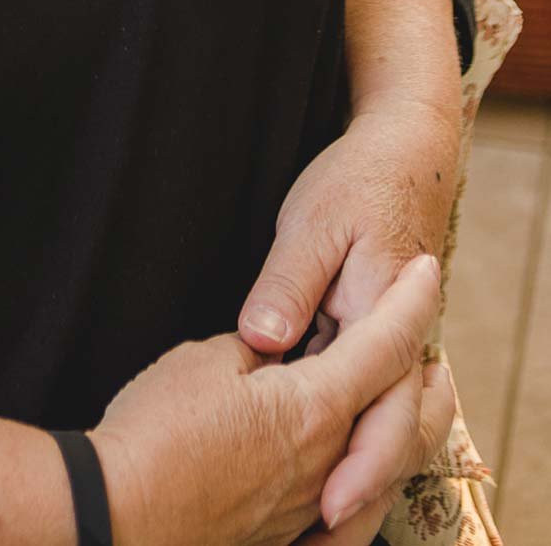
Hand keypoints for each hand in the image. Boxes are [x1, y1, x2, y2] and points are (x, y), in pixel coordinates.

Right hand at [91, 252, 455, 545]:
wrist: (122, 514)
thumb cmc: (157, 431)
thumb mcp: (205, 362)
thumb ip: (256, 350)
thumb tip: (274, 349)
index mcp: (314, 408)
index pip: (385, 346)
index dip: (411, 304)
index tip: (426, 272)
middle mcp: (328, 461)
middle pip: (406, 419)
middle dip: (426, 381)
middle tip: (434, 353)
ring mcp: (312, 504)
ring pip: (384, 466)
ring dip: (400, 427)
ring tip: (400, 404)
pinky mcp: (289, 532)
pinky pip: (352, 505)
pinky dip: (368, 477)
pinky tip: (349, 470)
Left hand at [236, 102, 458, 530]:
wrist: (403, 156)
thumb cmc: (354, 184)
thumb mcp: (313, 223)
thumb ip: (288, 285)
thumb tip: (261, 340)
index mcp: (385, 322)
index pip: (382, 413)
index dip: (355, 466)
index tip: (324, 508)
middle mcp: (401, 351)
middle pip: (392, 446)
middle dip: (356, 504)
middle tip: (312, 545)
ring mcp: (394, 355)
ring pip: (387, 442)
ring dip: (355, 492)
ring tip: (307, 543)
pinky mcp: (375, 354)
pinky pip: (373, 417)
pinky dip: (349, 458)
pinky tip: (307, 493)